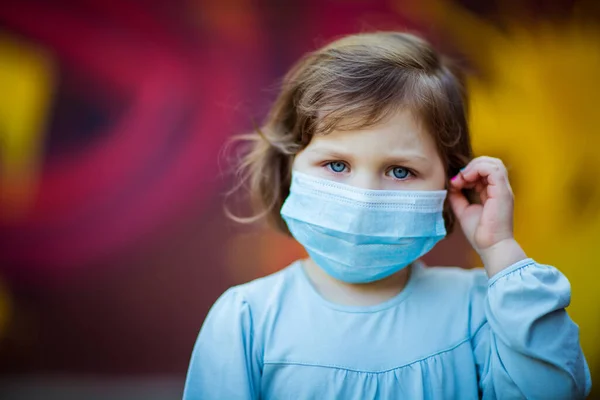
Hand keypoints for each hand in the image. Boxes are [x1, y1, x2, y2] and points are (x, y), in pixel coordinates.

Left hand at [449, 156, 526, 275]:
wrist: (490, 247)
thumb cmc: (479, 233)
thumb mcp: (463, 210)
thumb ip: (457, 196)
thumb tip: (451, 183)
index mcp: (493, 193)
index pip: (483, 171)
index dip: (467, 172)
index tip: (454, 183)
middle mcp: (500, 189)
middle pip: (489, 163)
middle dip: (470, 166)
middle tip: (457, 180)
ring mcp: (503, 189)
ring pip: (493, 163)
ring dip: (473, 166)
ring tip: (462, 178)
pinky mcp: (502, 191)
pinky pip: (493, 169)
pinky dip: (477, 169)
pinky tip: (466, 179)